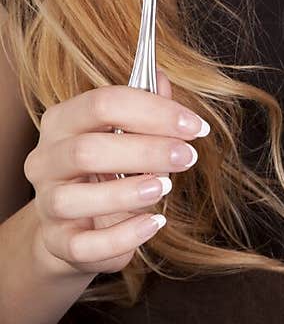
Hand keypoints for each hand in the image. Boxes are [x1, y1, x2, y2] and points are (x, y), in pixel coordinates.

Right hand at [25, 69, 208, 276]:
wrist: (76, 228)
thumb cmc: (106, 174)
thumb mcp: (125, 137)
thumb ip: (144, 110)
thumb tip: (162, 78)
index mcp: (62, 123)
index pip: (103, 103)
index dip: (154, 111)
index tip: (195, 126)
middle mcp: (46, 161)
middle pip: (87, 149)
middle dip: (146, 151)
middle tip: (188, 156)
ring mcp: (48, 204)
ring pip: (77, 199)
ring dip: (128, 192)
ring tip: (165, 187)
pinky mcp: (58, 242)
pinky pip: (86, 245)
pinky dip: (124, 236)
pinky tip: (154, 224)